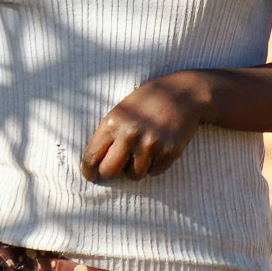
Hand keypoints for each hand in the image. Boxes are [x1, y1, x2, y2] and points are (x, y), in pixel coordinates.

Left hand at [81, 74, 209, 180]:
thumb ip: (107, 136)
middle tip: (118, 166)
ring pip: (134, 175)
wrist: (182, 94)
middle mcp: (130, 134)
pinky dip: (154, 165)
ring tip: (143, 149)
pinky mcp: (169, 151)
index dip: (89, 171)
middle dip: (112, 172)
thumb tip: (95, 166)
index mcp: (112, 123)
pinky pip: (154, 172)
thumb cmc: (146, 103)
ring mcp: (150, 144)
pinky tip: (159, 147)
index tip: (92, 176)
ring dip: (136, 168)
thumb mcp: (120, 112)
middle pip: (109, 172)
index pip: (91, 157)